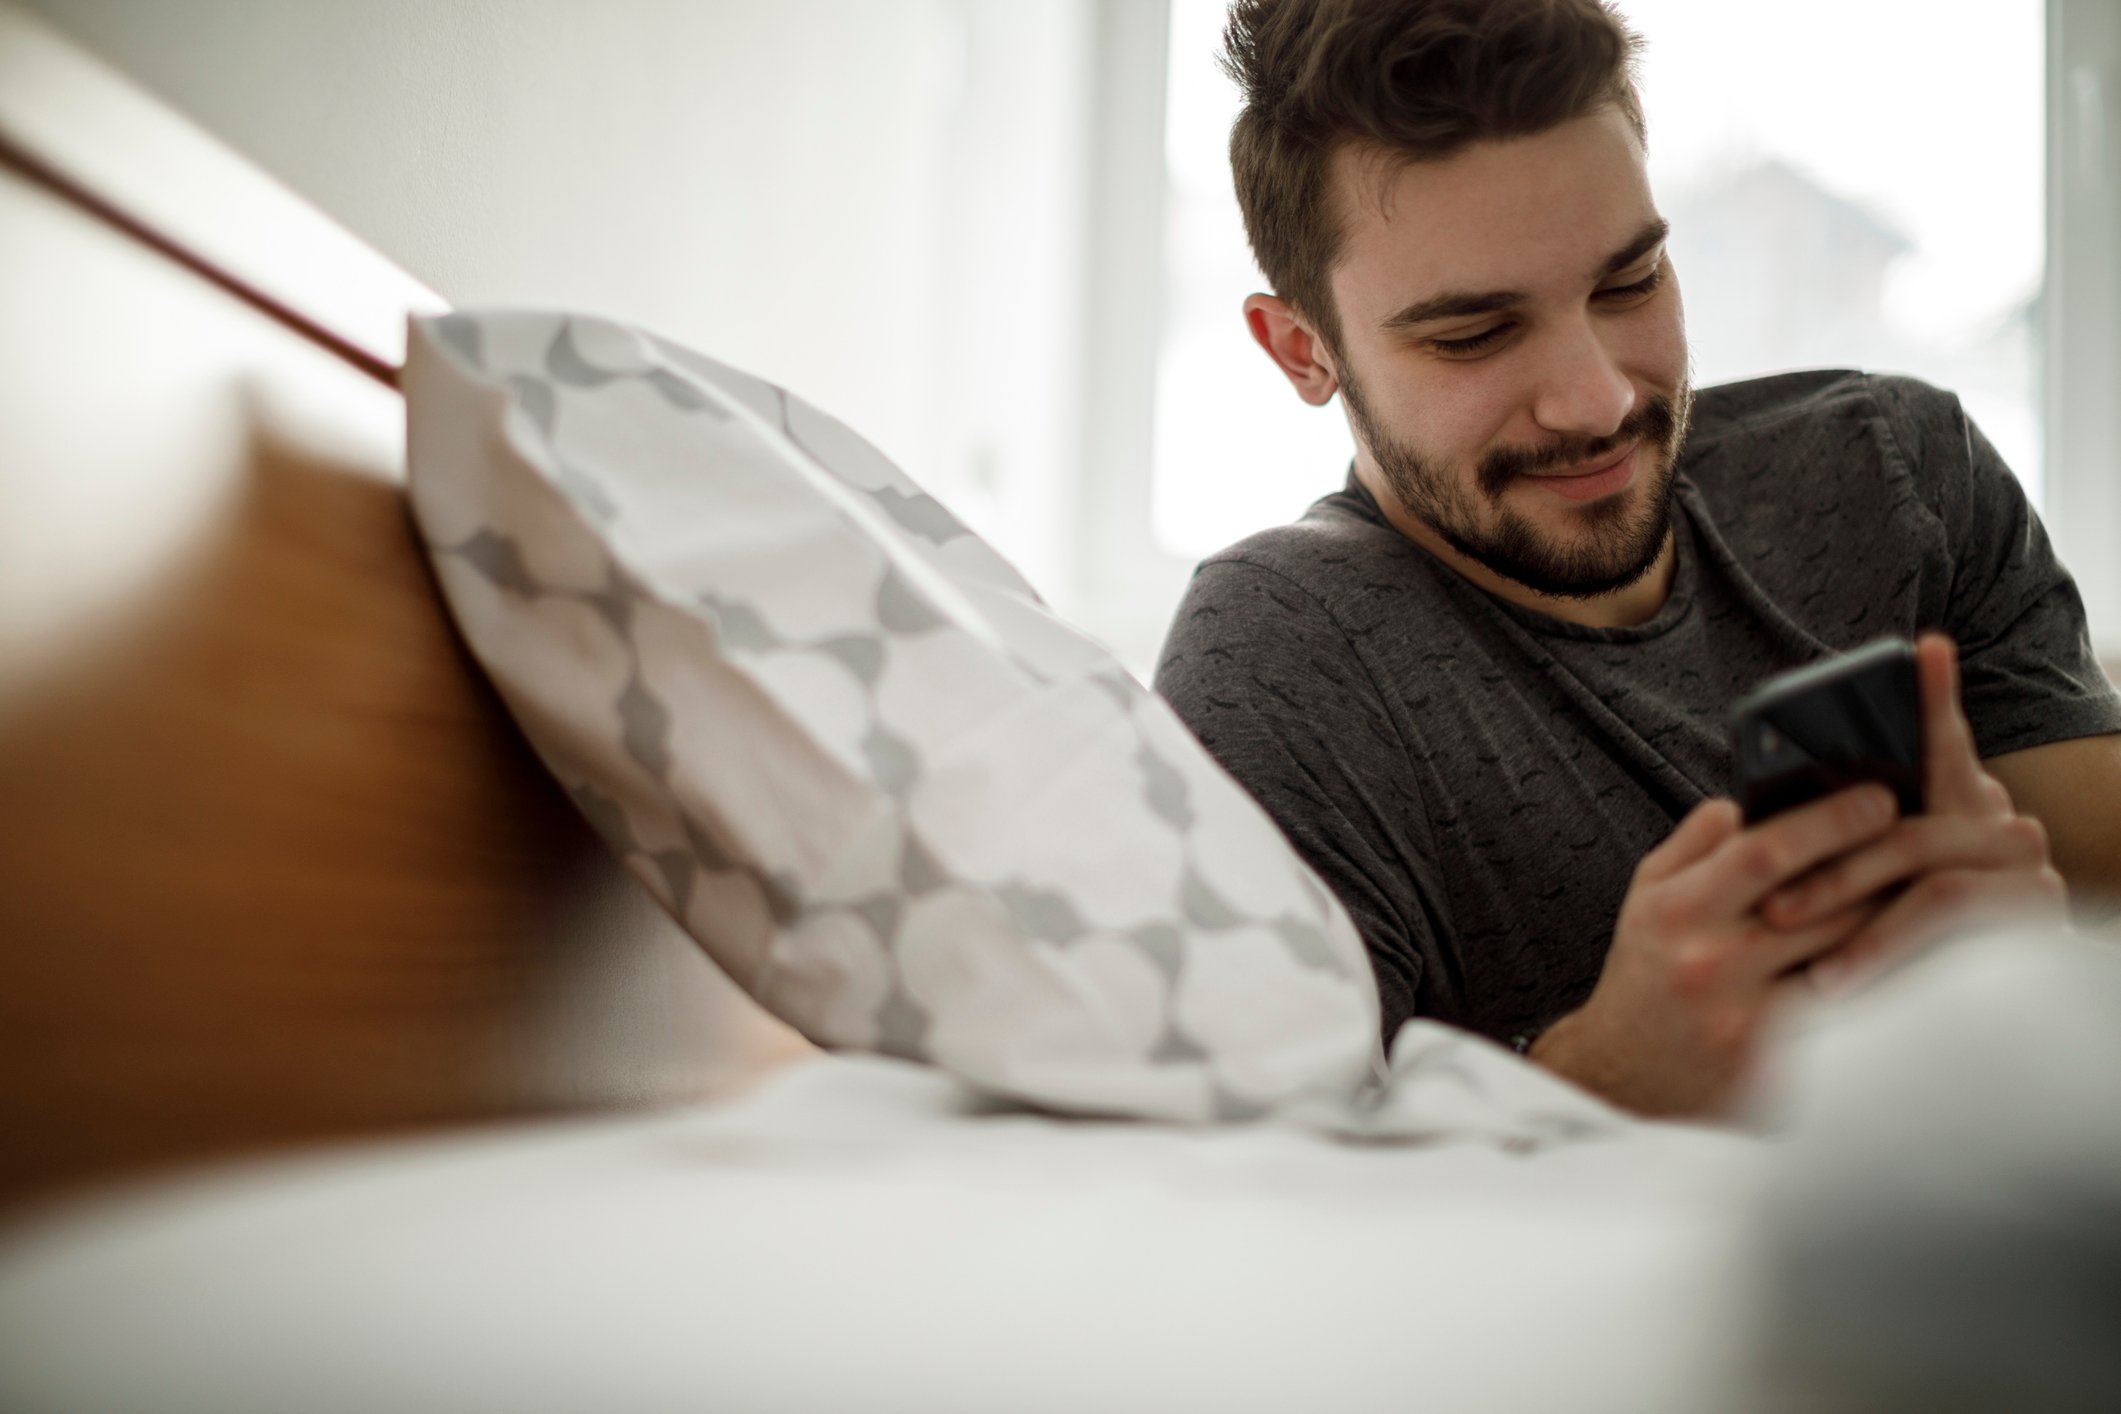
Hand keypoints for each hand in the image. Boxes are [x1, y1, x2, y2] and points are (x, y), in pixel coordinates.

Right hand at [1532, 783, 1898, 1116]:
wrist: (1624, 1079)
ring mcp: (1745, 1018)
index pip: (1765, 851)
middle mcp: (1709, 962)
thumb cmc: (1645, 978)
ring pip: (1847, 956)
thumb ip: (1696, 842)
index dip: (1831, 820)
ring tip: (1933, 891)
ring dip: (1897, 920)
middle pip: (1823, 902)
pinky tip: (1912, 958)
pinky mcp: (1776, 1067)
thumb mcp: (1648, 896)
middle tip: (1932, 836)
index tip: (1881, 798)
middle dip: (1884, 865)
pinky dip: (1884, 981)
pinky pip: (1849, 1012)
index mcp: (1678, 910)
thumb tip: (1751, 799)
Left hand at [1759, 633, 2066, 987]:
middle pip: (1906, 827)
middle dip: (1830, 867)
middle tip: (1771, 907)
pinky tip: (1838, 980)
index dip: (1932, 699)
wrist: (1969, 1026)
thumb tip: (1748, 807)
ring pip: (1927, 873)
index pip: (1940, 743)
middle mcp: (2001, 824)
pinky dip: (1887, 948)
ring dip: (1853, 912)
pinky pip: (1950, 919)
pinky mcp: (2036, 917)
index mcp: (1955, 801)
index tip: (1925, 650)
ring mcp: (2026, 870)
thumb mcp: (1853, 892)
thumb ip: (1823, 838)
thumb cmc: (1888, 943)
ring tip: (1796, 953)